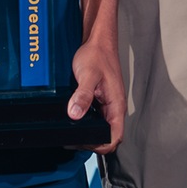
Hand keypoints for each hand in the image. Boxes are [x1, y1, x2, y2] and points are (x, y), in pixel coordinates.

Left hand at [67, 33, 125, 150]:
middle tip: (72, 139)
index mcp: (116, 105)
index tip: (85, 144)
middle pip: (107, 135)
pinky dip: (84, 122)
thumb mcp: (88, 75)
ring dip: (86, 132)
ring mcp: (106, 105)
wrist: (97, 42)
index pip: (115, 136)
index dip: (101, 145)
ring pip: (100, 127)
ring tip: (70, 131)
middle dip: (90, 141)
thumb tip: (75, 114)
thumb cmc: (97, 55)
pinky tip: (72, 118)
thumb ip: (82, 95)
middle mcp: (113, 107)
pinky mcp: (99, 100)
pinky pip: (94, 118)